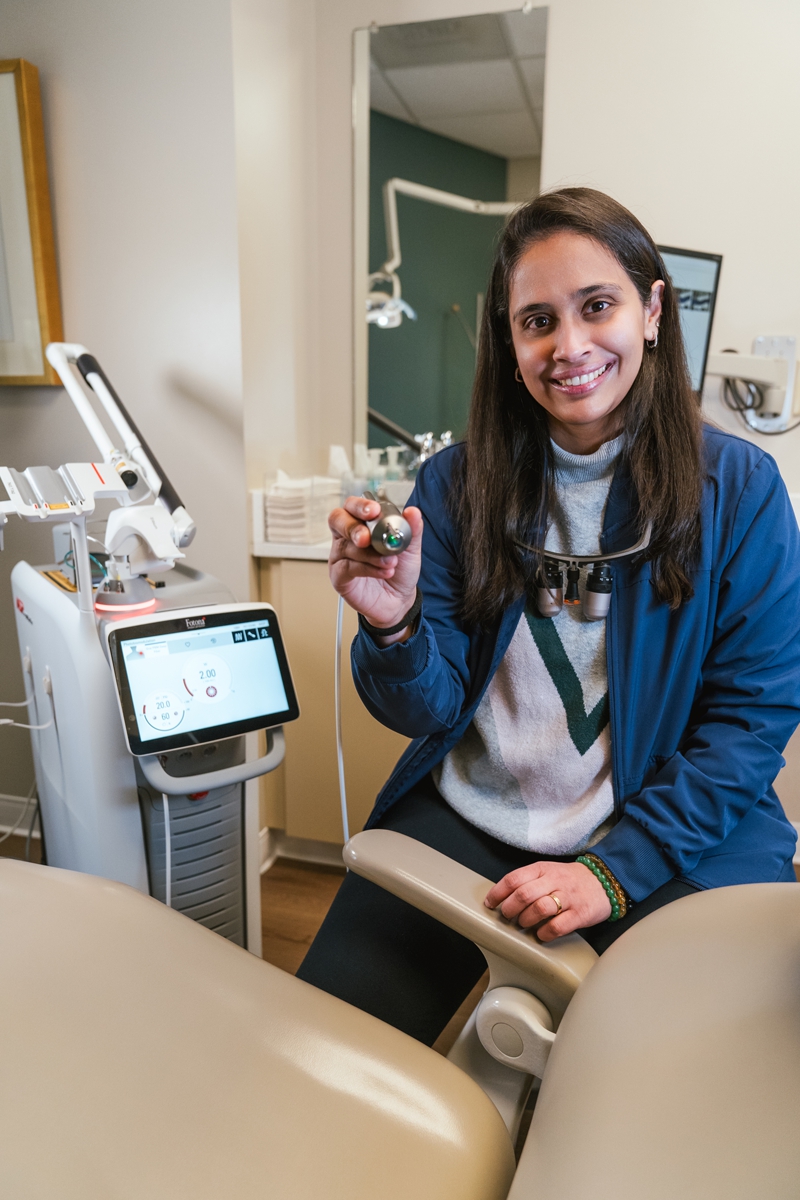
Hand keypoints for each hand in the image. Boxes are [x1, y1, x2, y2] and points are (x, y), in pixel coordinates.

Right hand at [328, 495, 422, 634]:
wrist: (400, 599)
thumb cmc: (400, 571)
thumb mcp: (410, 548)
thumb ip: (411, 529)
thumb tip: (413, 511)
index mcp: (362, 523)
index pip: (352, 506)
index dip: (360, 505)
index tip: (373, 511)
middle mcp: (347, 537)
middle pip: (337, 520)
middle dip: (353, 527)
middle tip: (367, 538)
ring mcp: (340, 556)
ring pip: (346, 546)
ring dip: (371, 555)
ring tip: (390, 563)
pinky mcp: (339, 576)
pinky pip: (348, 567)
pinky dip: (367, 569)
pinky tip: (383, 572)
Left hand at [484, 860, 610, 941]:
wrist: (605, 880)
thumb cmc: (570, 879)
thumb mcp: (548, 872)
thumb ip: (528, 881)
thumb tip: (502, 898)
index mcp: (542, 869)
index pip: (513, 879)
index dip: (498, 893)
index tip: (490, 903)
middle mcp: (554, 881)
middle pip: (524, 895)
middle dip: (510, 909)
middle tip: (507, 917)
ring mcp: (568, 897)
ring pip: (539, 909)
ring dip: (526, 920)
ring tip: (524, 924)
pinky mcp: (580, 913)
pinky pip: (557, 926)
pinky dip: (545, 933)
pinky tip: (542, 934)